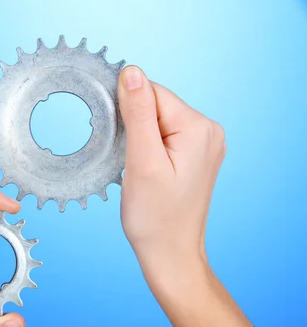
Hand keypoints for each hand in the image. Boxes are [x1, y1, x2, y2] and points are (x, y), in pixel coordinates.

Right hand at [116, 67, 305, 326]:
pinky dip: (146, 147)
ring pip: (156, 120)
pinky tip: (143, 169)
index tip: (117, 139)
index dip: (126, 110)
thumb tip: (132, 71)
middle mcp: (208, 131)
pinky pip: (163, 136)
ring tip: (136, 168)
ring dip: (137, 137)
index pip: (152, 93)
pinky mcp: (194, 156)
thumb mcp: (142, 161)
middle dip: (133, 125)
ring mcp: (203, 144)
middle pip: (155, 105)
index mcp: (199, 128)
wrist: (170, 254)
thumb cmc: (155, 217)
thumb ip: (138, 113)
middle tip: (127, 160)